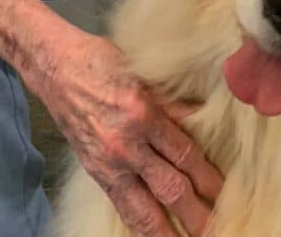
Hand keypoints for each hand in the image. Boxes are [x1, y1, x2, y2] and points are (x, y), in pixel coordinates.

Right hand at [40, 29, 222, 236]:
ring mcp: (108, 163)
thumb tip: (202, 117)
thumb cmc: (99, 61)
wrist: (56, 67)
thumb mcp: (143, 73)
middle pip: (170, 188)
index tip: (225, 191)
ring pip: (144, 209)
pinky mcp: (95, 172)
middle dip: (197, 212)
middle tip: (218, 227)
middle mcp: (125, 144)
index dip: (207, 177)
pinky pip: (122, 206)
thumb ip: (172, 102)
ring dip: (168, 231)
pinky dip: (140, 224)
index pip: (184, 155)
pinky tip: (154, 233)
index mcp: (142, 114)